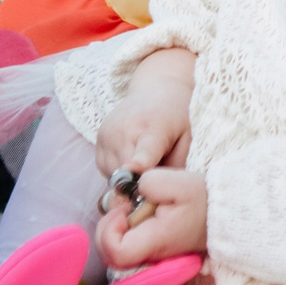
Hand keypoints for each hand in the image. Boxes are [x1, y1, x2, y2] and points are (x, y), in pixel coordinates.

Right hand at [94, 47, 195, 176]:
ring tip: (146, 160)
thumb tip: (160, 194)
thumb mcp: (188, 140)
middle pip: (127, 175)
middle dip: (140, 184)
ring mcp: (107, 135)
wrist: (156, 90)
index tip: (134, 174)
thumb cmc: (177, 117)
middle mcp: (124, 131)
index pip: (142, 153)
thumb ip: (175, 169)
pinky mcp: (97, 140)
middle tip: (157, 177)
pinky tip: (133, 155)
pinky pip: (106, 170)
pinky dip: (119, 170)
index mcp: (153, 129)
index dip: (138, 166)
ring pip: (114, 176)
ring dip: (128, 178)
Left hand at [97, 167, 206, 268]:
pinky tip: (141, 211)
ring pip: (115, 249)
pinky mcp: (152, 251)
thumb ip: (150, 182)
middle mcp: (151, 255)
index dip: (109, 230)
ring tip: (135, 204)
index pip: (115, 252)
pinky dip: (125, 227)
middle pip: (109, 254)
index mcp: (156, 240)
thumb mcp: (179, 182)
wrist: (222, 213)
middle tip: (125, 204)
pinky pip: (126, 245)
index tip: (124, 209)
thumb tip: (132, 190)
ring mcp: (151, 256)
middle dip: (108, 225)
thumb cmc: (203, 199)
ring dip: (116, 224)